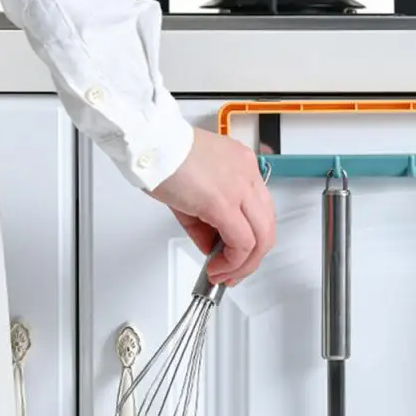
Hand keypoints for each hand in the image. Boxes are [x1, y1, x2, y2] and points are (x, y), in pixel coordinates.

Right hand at [149, 128, 275, 284]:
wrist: (147, 141)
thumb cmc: (162, 156)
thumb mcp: (193, 191)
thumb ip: (206, 222)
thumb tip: (211, 246)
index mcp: (243, 167)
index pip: (259, 212)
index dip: (250, 240)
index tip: (231, 256)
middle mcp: (248, 176)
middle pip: (267, 228)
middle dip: (251, 259)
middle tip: (232, 273)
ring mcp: (240, 188)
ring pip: (261, 238)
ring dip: (243, 265)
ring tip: (223, 274)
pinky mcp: (224, 203)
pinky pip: (241, 243)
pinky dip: (232, 262)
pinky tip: (216, 267)